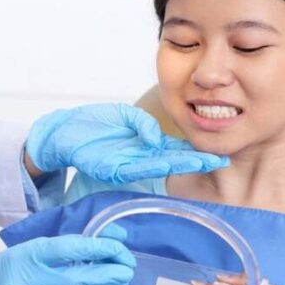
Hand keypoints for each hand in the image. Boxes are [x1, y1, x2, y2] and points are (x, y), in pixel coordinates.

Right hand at [0, 228, 134, 284]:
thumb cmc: (10, 266)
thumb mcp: (35, 247)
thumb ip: (70, 244)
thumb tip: (108, 240)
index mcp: (28, 256)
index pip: (69, 250)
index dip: (98, 248)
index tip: (118, 247)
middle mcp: (30, 282)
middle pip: (79, 279)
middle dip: (109, 274)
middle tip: (128, 268)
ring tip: (118, 279)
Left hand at [26, 103, 227, 184]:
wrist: (64, 133)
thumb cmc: (93, 125)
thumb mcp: (123, 116)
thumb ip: (142, 123)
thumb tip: (156, 138)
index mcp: (146, 145)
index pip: (176, 149)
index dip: (195, 152)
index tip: (216, 153)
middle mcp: (141, 158)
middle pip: (173, 159)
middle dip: (195, 161)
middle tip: (220, 161)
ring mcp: (127, 164)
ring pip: (158, 165)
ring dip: (179, 165)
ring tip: (201, 162)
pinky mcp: (111, 168)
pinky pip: (134, 166)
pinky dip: (151, 164)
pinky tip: (167, 163)